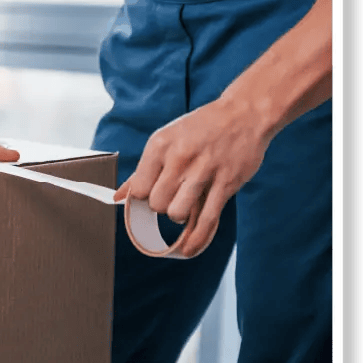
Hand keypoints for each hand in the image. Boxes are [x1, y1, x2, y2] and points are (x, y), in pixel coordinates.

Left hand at [113, 97, 271, 257]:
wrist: (243, 114)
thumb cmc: (201, 128)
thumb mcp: (166, 139)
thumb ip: (143, 170)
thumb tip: (119, 196)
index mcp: (160, 145)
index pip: (139, 187)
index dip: (142, 198)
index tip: (151, 195)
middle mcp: (179, 158)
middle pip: (156, 203)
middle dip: (160, 207)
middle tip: (171, 197)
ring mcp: (204, 171)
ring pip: (177, 213)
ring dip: (178, 215)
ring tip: (185, 204)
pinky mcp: (226, 184)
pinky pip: (207, 220)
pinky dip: (196, 239)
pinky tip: (189, 249)